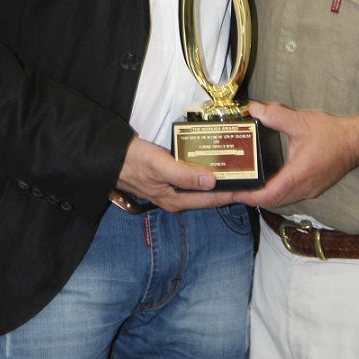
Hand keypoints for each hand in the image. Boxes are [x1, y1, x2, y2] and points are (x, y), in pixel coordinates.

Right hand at [116, 136, 238, 211]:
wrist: (109, 157)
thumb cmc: (134, 161)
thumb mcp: (160, 166)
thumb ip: (184, 175)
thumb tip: (211, 182)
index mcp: (176, 200)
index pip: (211, 200)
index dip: (231, 194)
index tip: (250, 188)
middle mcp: (176, 198)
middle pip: (208, 195)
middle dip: (227, 187)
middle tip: (246, 176)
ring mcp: (171, 189)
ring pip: (200, 187)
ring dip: (216, 179)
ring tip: (234, 169)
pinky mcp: (167, 178)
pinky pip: (191, 178)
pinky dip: (203, 172)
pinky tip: (211, 163)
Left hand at [236, 101, 358, 207]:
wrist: (357, 142)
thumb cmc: (332, 133)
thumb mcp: (302, 121)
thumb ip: (276, 115)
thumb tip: (254, 109)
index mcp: (299, 174)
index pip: (270, 193)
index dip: (249, 195)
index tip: (233, 192)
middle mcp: (304, 187)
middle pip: (272, 201)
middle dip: (251, 197)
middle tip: (232, 189)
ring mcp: (309, 190)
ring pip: (281, 200)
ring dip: (263, 197)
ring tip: (244, 186)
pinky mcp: (313, 188)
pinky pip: (289, 196)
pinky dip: (275, 193)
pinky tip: (266, 182)